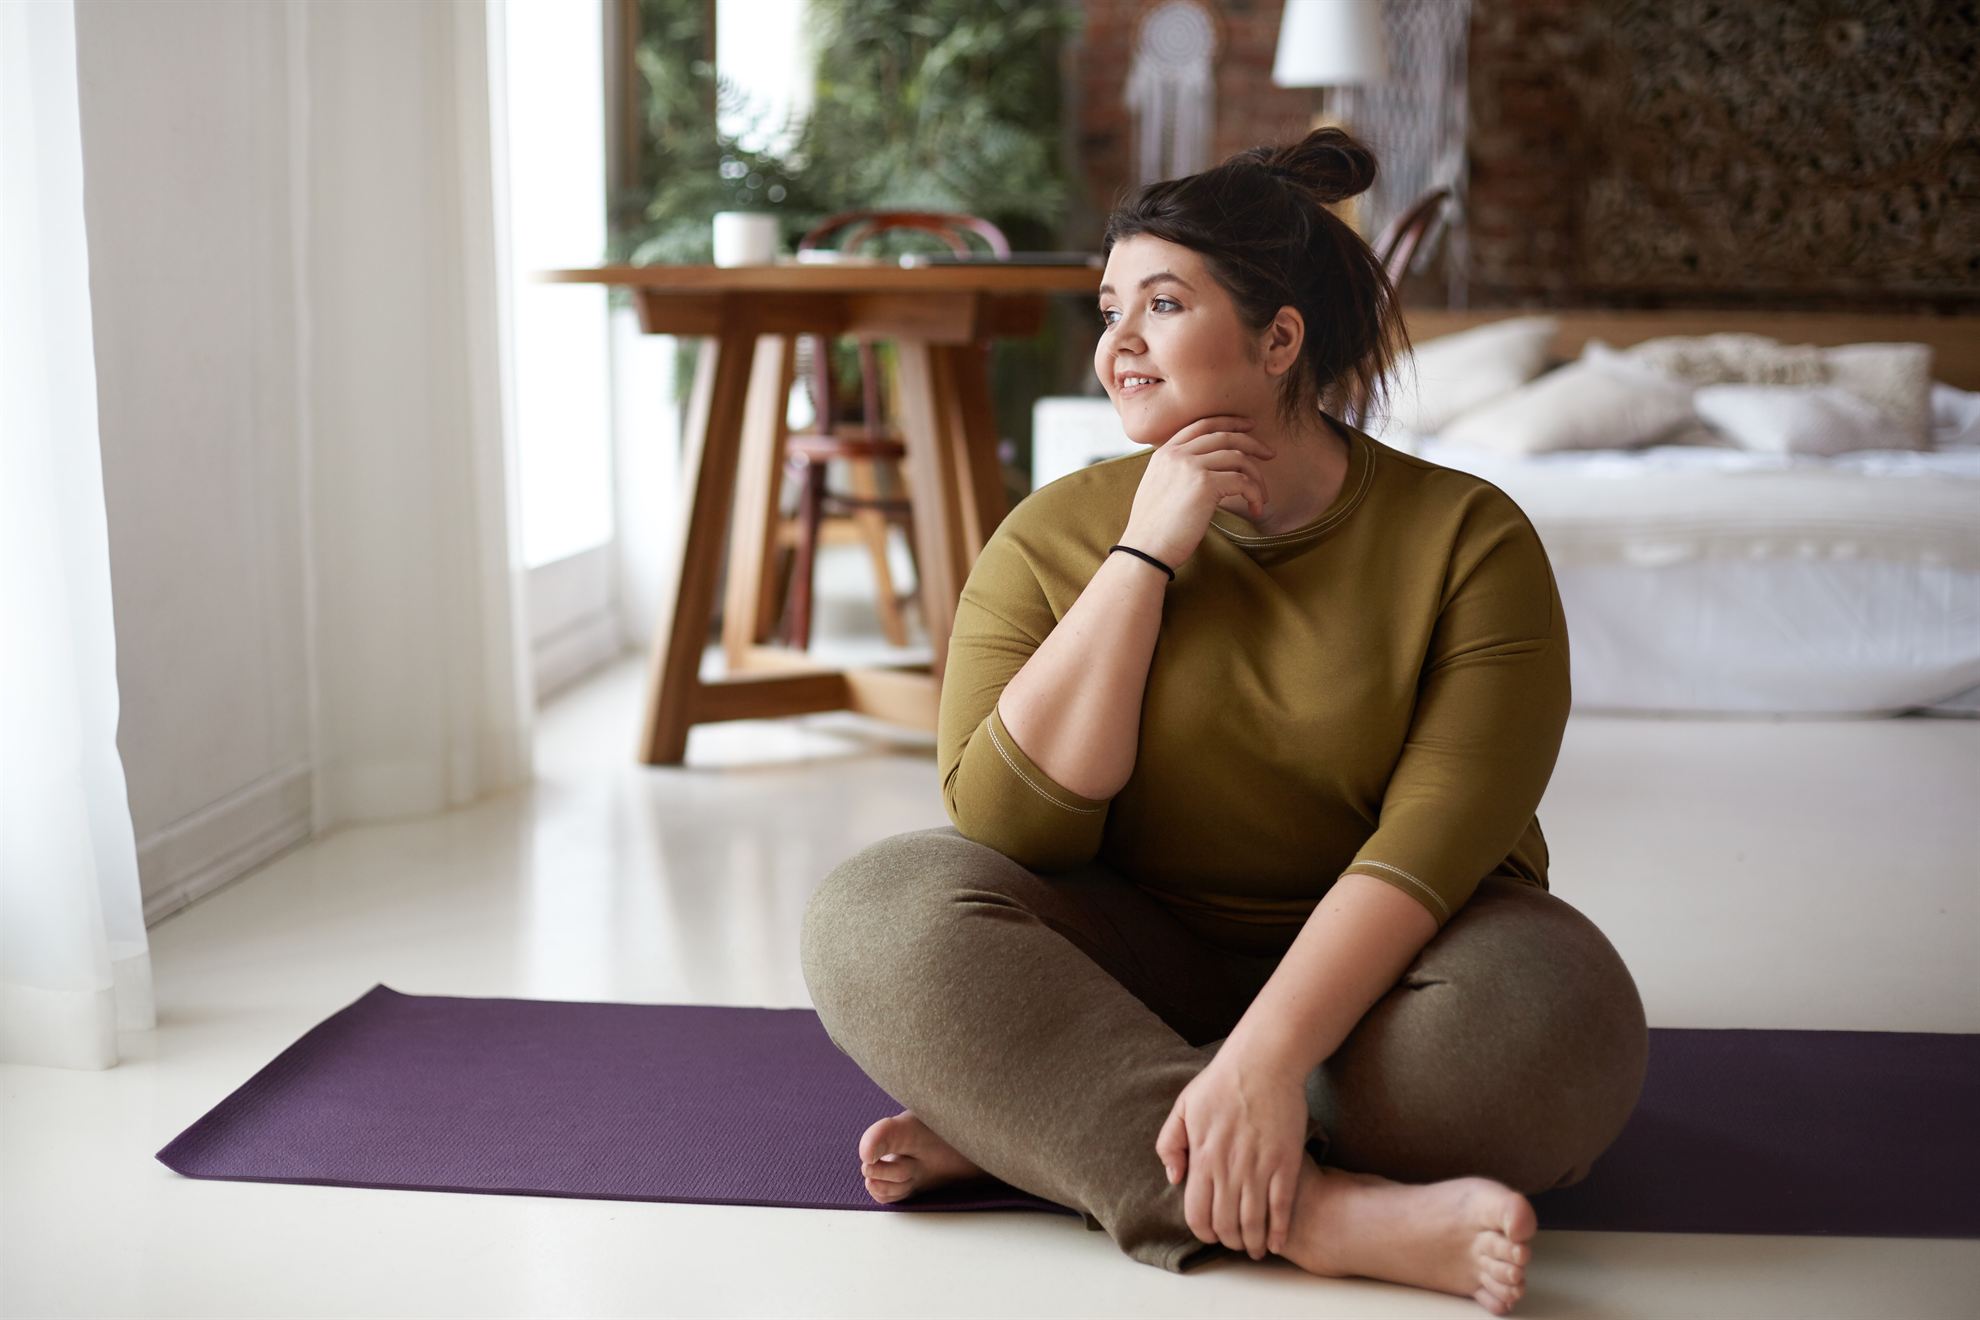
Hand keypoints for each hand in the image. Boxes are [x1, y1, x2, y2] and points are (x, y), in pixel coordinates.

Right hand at [1118, 415, 1273, 568]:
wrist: (1145, 550)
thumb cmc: (1154, 530)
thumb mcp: (1159, 489)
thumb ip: (1177, 472)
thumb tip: (1207, 473)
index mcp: (1165, 453)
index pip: (1202, 425)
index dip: (1229, 423)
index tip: (1248, 428)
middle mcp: (1177, 454)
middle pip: (1224, 436)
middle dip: (1252, 443)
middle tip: (1269, 454)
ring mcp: (1191, 466)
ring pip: (1238, 458)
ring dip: (1256, 477)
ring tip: (1262, 496)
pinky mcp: (1205, 484)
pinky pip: (1243, 481)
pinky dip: (1255, 494)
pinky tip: (1256, 509)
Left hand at [1154, 1049, 1309, 1259]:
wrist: (1264, 1062)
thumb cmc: (1221, 1081)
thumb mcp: (1182, 1107)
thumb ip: (1170, 1143)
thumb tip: (1174, 1177)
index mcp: (1202, 1156)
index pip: (1196, 1212)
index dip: (1203, 1231)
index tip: (1210, 1234)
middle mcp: (1229, 1168)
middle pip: (1225, 1224)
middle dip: (1229, 1241)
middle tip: (1234, 1243)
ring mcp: (1259, 1167)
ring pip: (1253, 1222)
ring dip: (1253, 1243)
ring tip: (1255, 1249)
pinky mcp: (1286, 1162)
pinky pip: (1282, 1208)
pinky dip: (1278, 1231)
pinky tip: (1277, 1242)